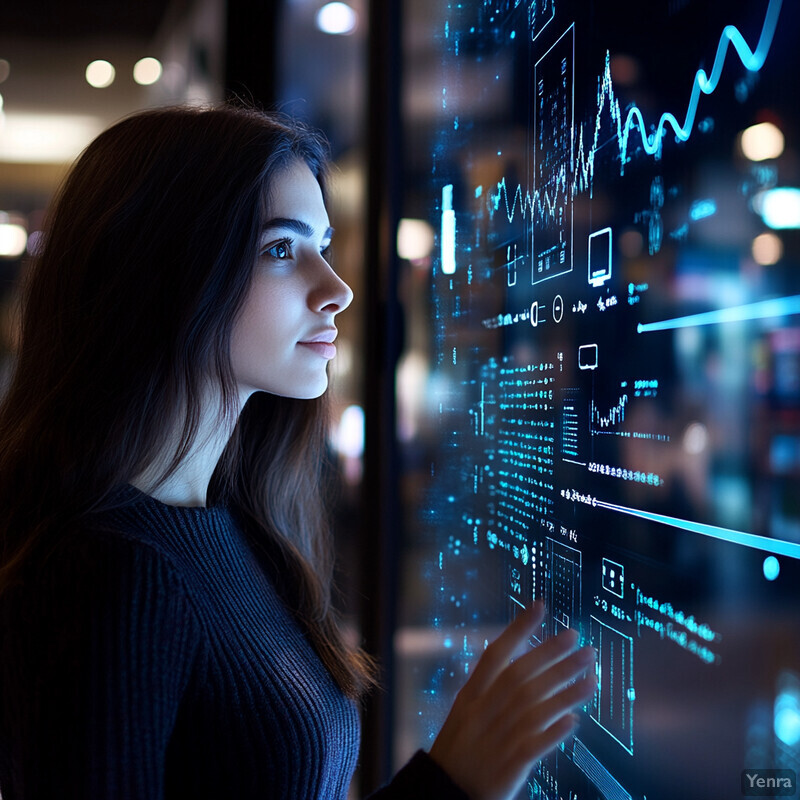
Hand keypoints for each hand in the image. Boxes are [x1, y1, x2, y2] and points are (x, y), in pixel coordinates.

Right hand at [428, 602, 596, 799]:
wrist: (441, 794)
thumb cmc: (456, 753)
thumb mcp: (463, 715)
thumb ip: (488, 693)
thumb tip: (522, 672)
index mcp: (470, 697)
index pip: (495, 654)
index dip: (518, 629)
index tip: (541, 607)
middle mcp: (483, 712)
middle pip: (521, 676)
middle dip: (552, 654)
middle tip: (579, 638)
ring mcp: (496, 738)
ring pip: (535, 707)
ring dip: (566, 689)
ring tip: (592, 674)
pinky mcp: (508, 767)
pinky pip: (535, 745)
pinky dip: (554, 731)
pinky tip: (575, 719)